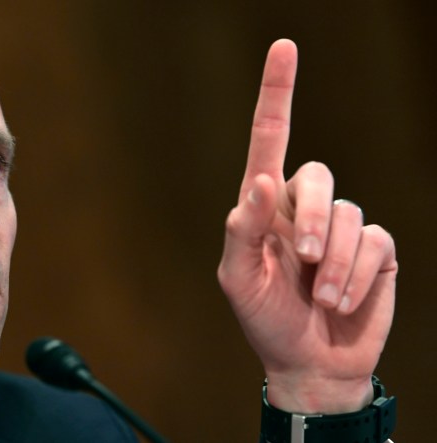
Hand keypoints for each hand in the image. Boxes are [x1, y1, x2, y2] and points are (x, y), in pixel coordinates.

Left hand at [217, 39, 396, 413]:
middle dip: (312, 217)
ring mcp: (341, 228)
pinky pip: (373, 243)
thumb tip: (263, 180)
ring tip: (319, 299)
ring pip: (347, 213)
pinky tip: (340, 302)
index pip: (270, 140)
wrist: (308, 362)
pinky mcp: (374, 251)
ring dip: (333, 263)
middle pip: (317, 176)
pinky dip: (355, 278)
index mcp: (264, 208)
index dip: (277, 94)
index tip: (284, 48)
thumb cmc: (265, 319)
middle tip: (305, 258)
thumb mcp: (237, 280)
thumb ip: (242, 230)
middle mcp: (302, 209)